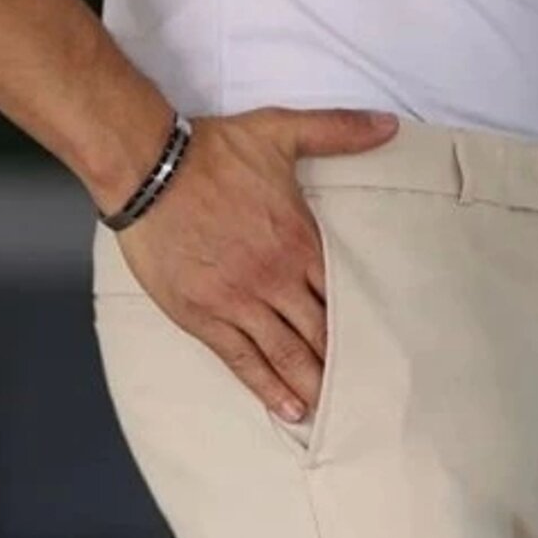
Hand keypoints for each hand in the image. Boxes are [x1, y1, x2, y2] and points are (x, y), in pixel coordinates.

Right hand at [117, 106, 397, 423]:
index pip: (340, 296)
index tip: (381, 351)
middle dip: (343, 366)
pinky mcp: (206, 319)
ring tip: (335, 412)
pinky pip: (245, 362)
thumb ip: (337, 130)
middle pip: (320, 334)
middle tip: (367, 396)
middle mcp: (275, 280)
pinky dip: (270, 390)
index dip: (361, 327)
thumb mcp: (279, 131)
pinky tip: (291, 410)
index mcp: (298, 242)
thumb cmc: (212, 151)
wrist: (149, 167)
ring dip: (313, 385)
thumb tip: (388, 125)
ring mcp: (240, 303)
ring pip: (288, 355)